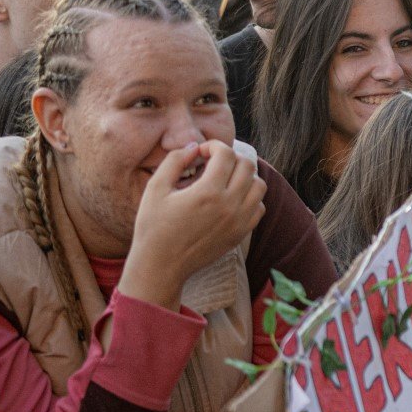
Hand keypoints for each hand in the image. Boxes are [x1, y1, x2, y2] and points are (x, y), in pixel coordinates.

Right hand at [122, 142, 264, 308]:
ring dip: (244, 176)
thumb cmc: (153, 226)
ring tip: (223, 179)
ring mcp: (239, 221)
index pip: (226, 154)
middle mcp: (229, 205)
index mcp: (208, 192)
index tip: (201, 153)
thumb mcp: (155, 188)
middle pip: (247, 166)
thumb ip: (175, 161)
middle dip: (230, 157)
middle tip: (212, 163)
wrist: (161, 266)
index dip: (213, 146)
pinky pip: (259, 207)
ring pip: (259, 185)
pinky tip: (229, 199)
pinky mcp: (241, 233)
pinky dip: (249, 197)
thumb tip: (195, 146)